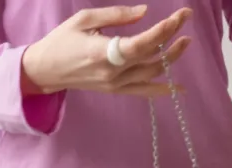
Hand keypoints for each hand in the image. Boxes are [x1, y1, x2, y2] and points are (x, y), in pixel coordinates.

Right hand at [21, 5, 191, 96]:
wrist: (46, 71)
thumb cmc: (62, 40)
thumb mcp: (84, 19)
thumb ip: (116, 16)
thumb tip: (145, 12)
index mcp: (103, 52)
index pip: (142, 43)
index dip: (165, 30)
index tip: (180, 16)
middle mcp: (113, 72)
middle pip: (151, 56)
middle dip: (172, 38)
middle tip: (184, 21)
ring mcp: (116, 85)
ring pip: (152, 74)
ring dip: (172, 59)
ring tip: (185, 42)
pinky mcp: (117, 91)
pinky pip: (145, 92)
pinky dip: (164, 90)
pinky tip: (180, 88)